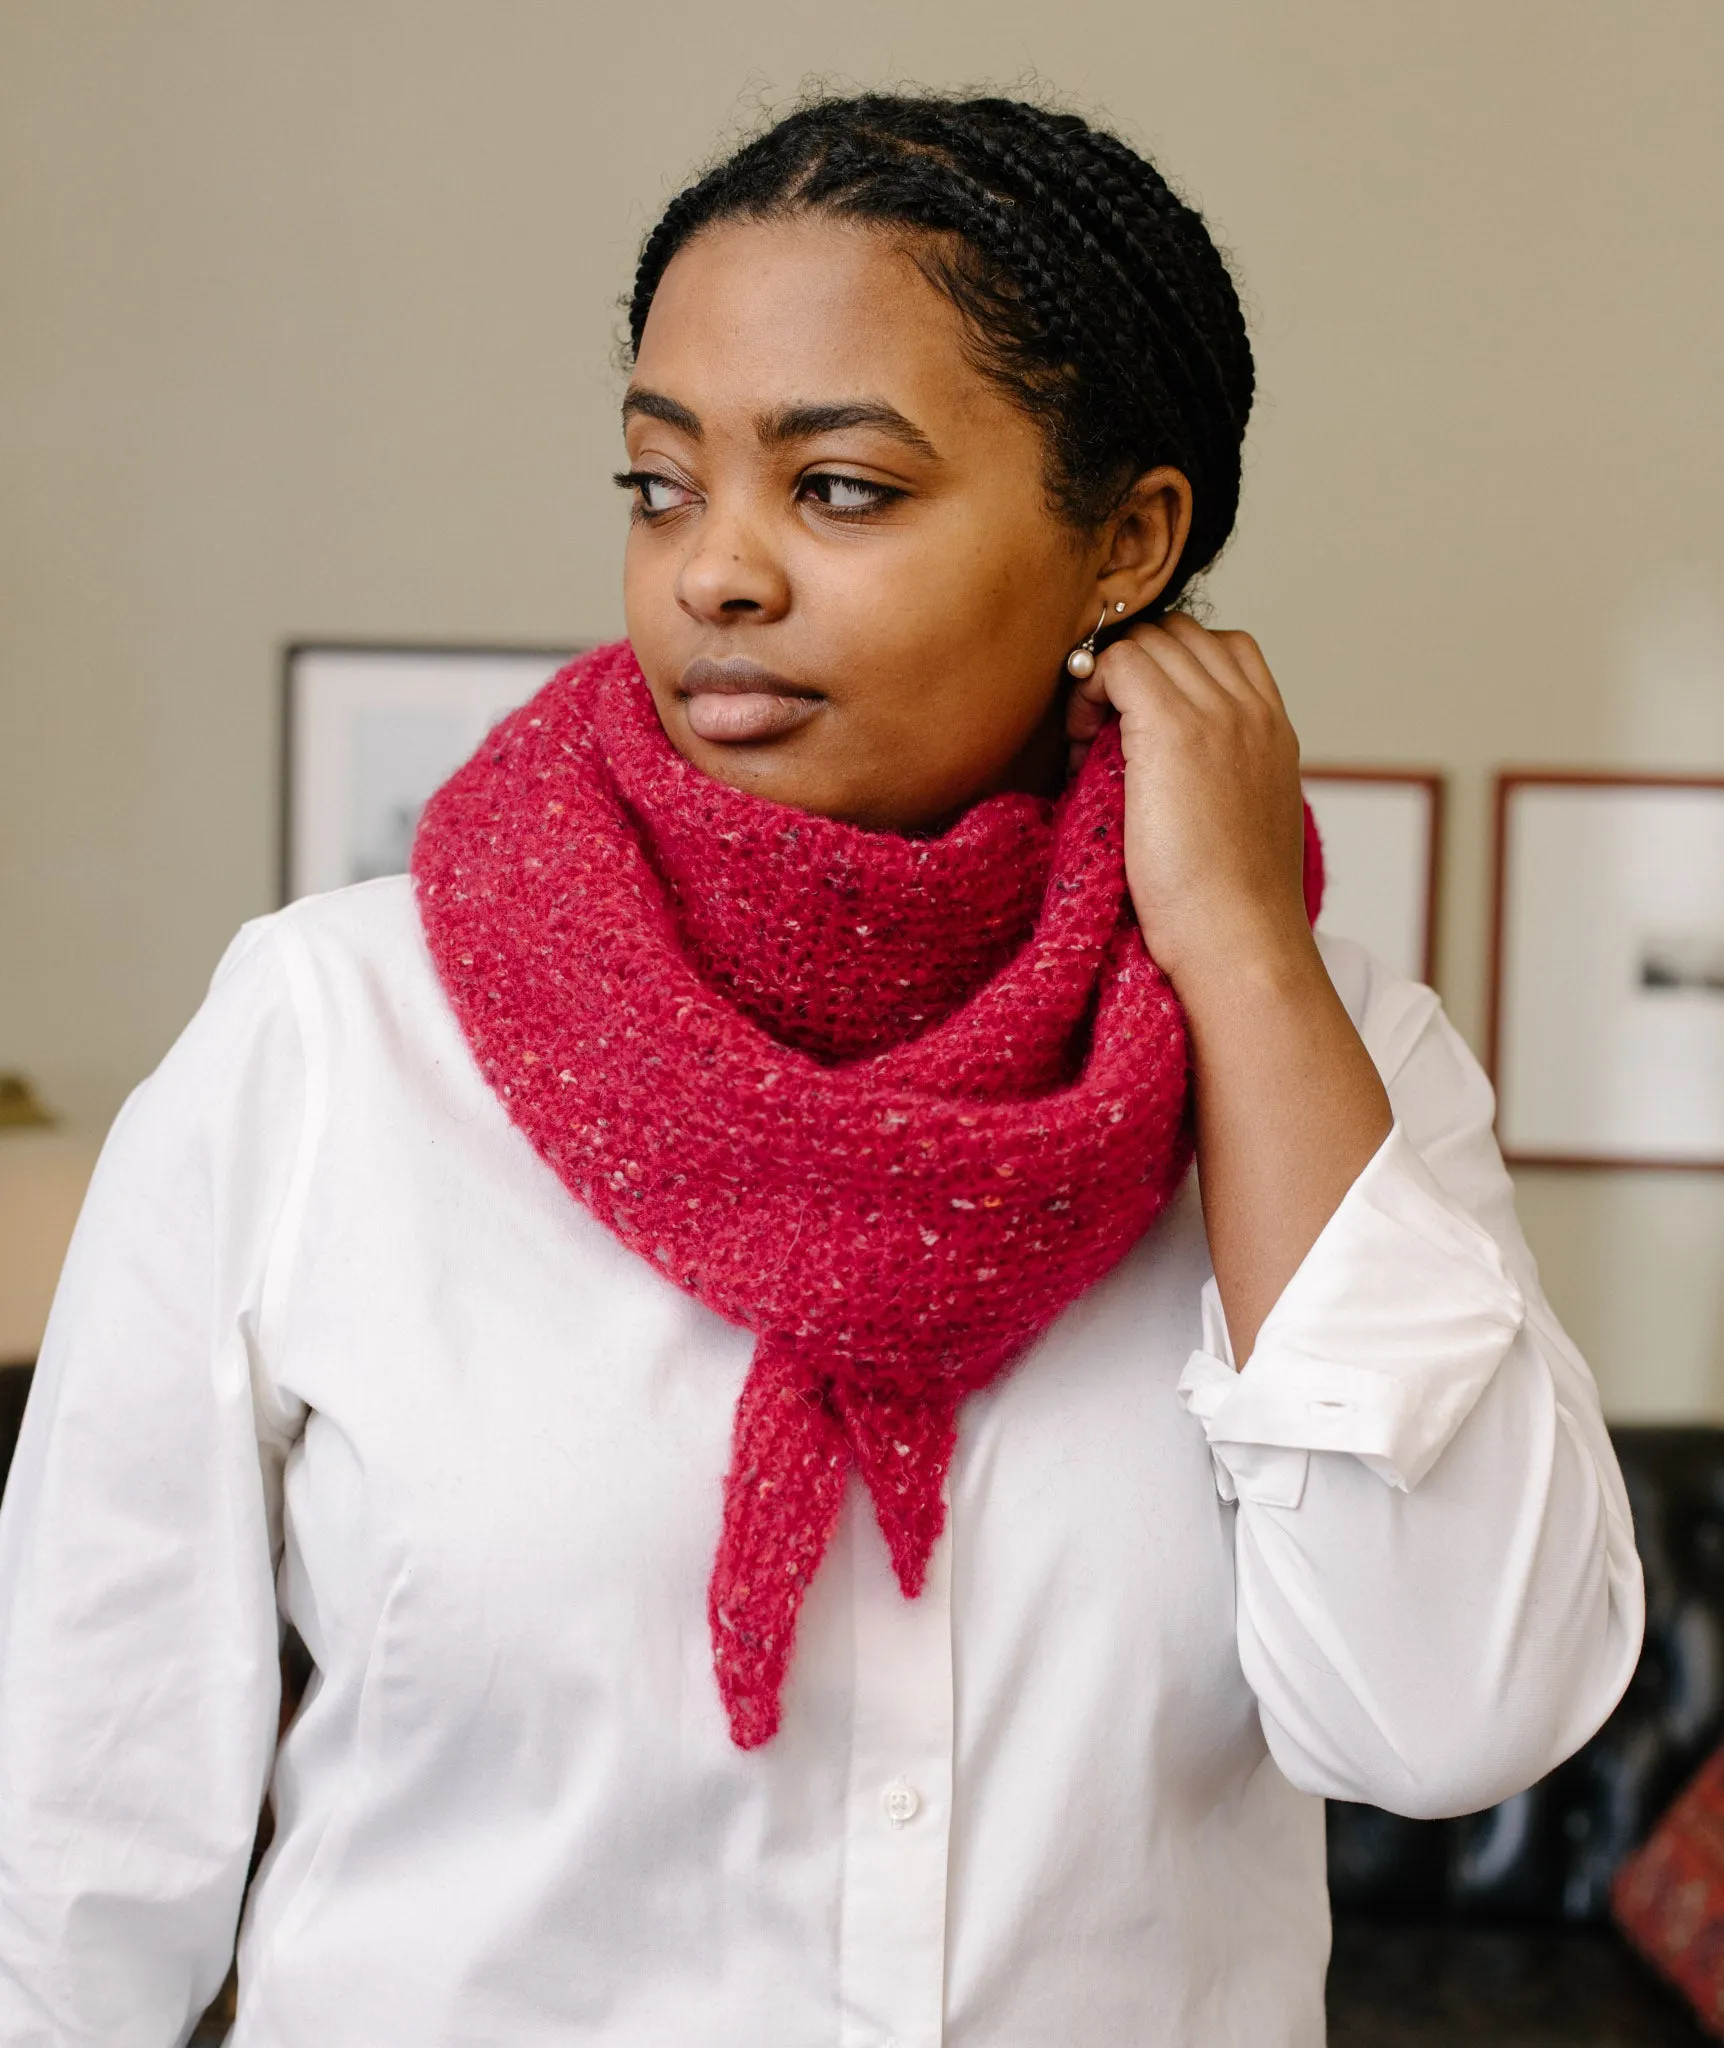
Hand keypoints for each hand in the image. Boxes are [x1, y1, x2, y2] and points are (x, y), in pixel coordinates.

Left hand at [1065, 613, 1311, 993]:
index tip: (1135, 729)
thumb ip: (1218, 779)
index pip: (1224, 649)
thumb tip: (1163, 770)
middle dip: (1135, 669)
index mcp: (1275, 731)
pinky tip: (1081, 745)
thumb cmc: (1228, 909)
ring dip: (1108, 680)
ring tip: (1089, 747)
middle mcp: (1253, 710)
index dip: (1170, 672)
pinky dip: (1089, 687)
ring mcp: (1217, 713)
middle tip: (1101, 735)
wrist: (1238, 942)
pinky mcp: (1172, 728)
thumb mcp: (1238, 825)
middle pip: (1181, 634)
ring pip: (1148, 640)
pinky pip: (1118, 661)